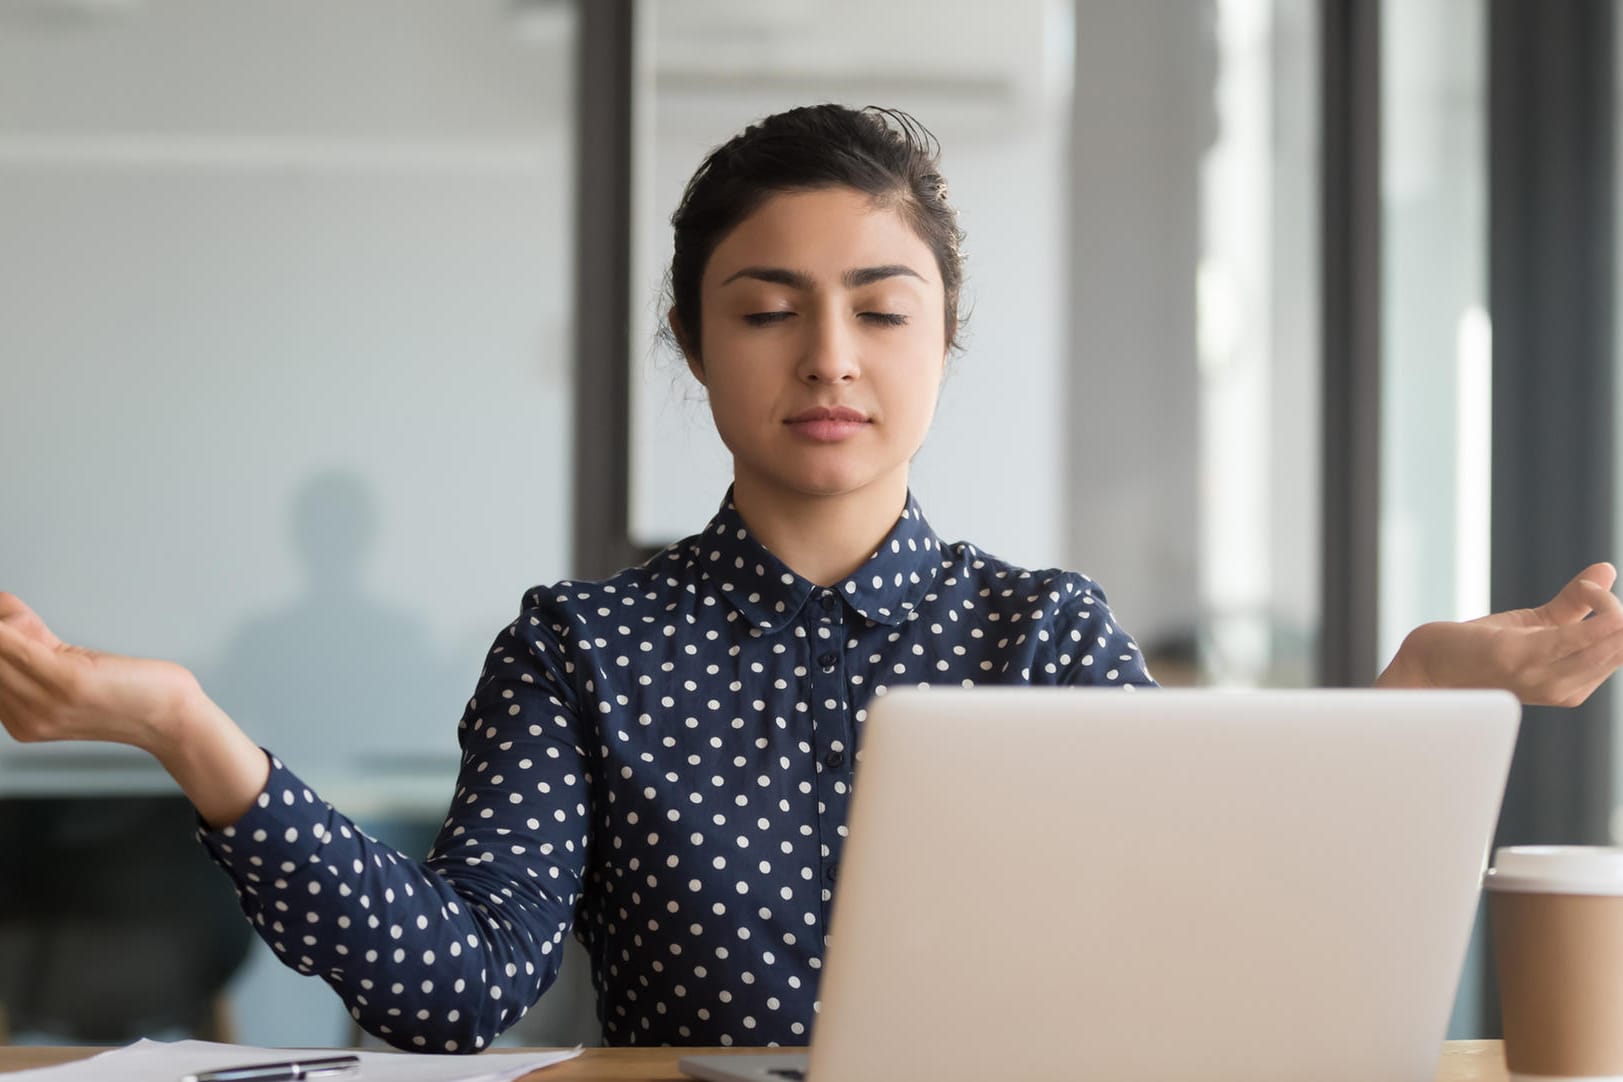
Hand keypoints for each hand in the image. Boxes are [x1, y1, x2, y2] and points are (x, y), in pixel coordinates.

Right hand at [0, 591, 271, 825]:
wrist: (174, 719)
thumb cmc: (132, 693)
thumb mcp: (70, 673)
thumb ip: (36, 650)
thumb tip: (5, 615)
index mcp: (19, 719)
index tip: (2, 624)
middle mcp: (23, 718)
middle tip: (14, 620)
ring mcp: (43, 705)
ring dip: (6, 622)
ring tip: (21, 619)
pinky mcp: (67, 682)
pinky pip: (20, 648)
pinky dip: (10, 625)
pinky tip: (10, 616)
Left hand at [1378, 563, 1622, 706]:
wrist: (1429, 665)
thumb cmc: (1481, 648)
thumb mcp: (1538, 623)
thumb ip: (1575, 604)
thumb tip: (1607, 569)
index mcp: (1575, 684)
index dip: (1621, 617)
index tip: (1590, 591)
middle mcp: (1567, 689)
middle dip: (1618, 611)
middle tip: (1588, 589)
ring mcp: (1545, 679)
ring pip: (1612, 644)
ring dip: (1608, 606)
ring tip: (1585, 589)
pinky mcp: (1521, 658)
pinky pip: (1576, 639)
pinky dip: (1594, 612)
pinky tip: (1590, 592)